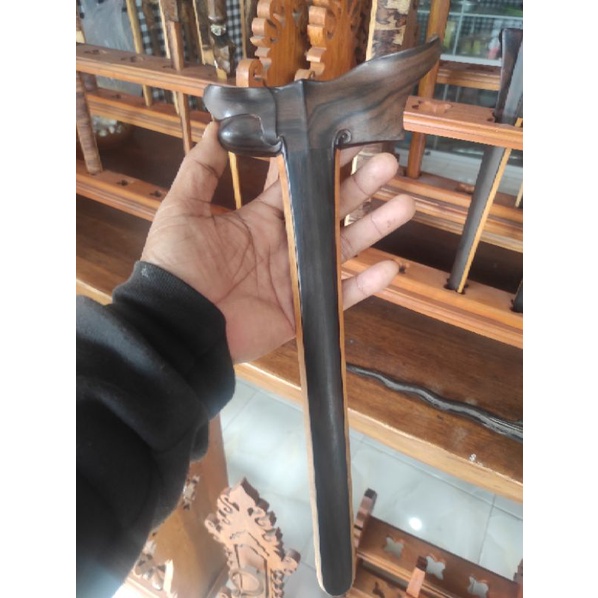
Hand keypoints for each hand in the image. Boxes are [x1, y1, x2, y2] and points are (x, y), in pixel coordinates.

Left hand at [141, 122, 414, 363]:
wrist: (178, 324)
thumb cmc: (176, 266)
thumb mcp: (182, 209)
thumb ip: (199, 169)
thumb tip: (215, 125)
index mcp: (260, 218)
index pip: (296, 183)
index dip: (319, 161)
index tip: (343, 138)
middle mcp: (284, 242)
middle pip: (329, 209)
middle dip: (359, 186)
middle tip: (386, 163)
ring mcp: (296, 276)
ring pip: (343, 248)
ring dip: (374, 228)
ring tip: (403, 205)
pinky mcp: (302, 309)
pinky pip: (340, 296)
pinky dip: (366, 285)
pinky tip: (390, 268)